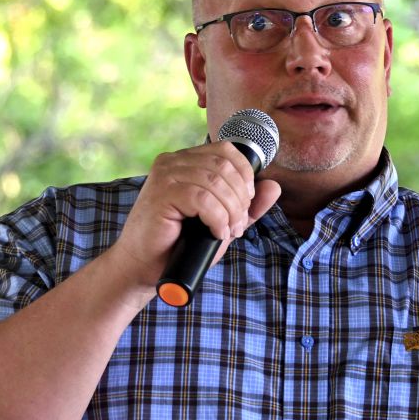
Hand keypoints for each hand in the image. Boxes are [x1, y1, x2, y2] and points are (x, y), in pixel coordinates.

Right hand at [106, 142, 280, 295]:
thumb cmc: (181, 245)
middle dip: (240, 198)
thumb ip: (248, 205)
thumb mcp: (223, 221)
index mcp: (186, 160)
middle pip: (225, 166)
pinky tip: (216, 232)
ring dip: (231, 210)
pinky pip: (203, 198)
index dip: (245, 175)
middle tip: (237, 225)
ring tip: (228, 231)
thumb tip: (275, 186)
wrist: (144, 268)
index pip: (227, 151)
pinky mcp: (161, 193)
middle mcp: (173, 161)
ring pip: (216, 182)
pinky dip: (217, 217)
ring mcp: (165, 175)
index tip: (246, 203)